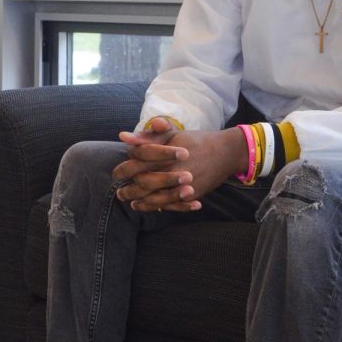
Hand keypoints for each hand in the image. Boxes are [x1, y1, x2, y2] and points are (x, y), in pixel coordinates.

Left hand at [114, 123, 247, 213]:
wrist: (225, 152)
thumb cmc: (195, 141)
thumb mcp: (172, 134)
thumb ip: (147, 136)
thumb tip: (122, 136)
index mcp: (163, 152)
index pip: (136, 161)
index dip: (123, 169)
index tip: (117, 174)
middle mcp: (171, 168)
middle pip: (142, 182)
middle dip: (128, 189)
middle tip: (120, 193)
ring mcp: (181, 183)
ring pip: (155, 197)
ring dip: (140, 201)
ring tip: (131, 202)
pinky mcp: (190, 194)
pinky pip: (170, 204)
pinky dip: (157, 207)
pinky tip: (150, 207)